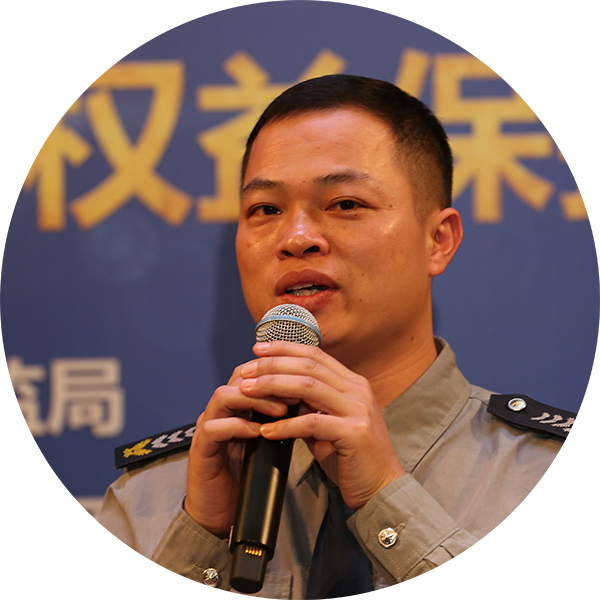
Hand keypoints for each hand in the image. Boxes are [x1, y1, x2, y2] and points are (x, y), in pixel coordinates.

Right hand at [184, 363, 297, 536]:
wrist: (220, 515)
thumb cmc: (246, 476)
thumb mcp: (268, 442)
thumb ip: (280, 422)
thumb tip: (311, 405)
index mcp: (235, 407)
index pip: (253, 374)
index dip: (277, 374)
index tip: (304, 382)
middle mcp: (218, 412)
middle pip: (239, 378)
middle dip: (269, 382)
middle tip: (297, 393)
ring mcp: (206, 428)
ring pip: (224, 396)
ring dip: (255, 400)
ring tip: (281, 411)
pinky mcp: (200, 450)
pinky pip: (214, 428)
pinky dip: (238, 426)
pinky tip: (260, 432)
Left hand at [238, 341, 406, 509]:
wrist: (382, 489)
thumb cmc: (352, 457)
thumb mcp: (328, 423)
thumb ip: (309, 406)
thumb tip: (277, 393)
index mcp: (353, 383)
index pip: (315, 355)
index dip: (285, 348)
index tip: (258, 348)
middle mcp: (358, 390)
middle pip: (308, 366)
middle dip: (272, 365)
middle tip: (245, 371)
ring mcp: (358, 409)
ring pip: (308, 387)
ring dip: (273, 386)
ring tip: (247, 391)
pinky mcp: (354, 433)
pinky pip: (311, 424)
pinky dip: (285, 425)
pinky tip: (265, 430)